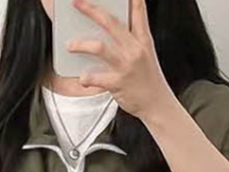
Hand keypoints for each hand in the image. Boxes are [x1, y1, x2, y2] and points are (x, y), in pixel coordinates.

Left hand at [67, 0, 173, 120]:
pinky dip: (86, 77)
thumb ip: (131, 41)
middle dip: (91, 10)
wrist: (157, 105)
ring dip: (81, 44)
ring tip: (71, 45)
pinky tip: (82, 78)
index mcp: (143, 40)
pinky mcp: (118, 83)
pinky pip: (96, 77)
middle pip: (111, 23)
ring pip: (99, 47)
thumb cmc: (148, 81)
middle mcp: (135, 49)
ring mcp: (126, 66)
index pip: (138, 11)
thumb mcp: (146, 55)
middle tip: (76, 3)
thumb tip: (108, 32)